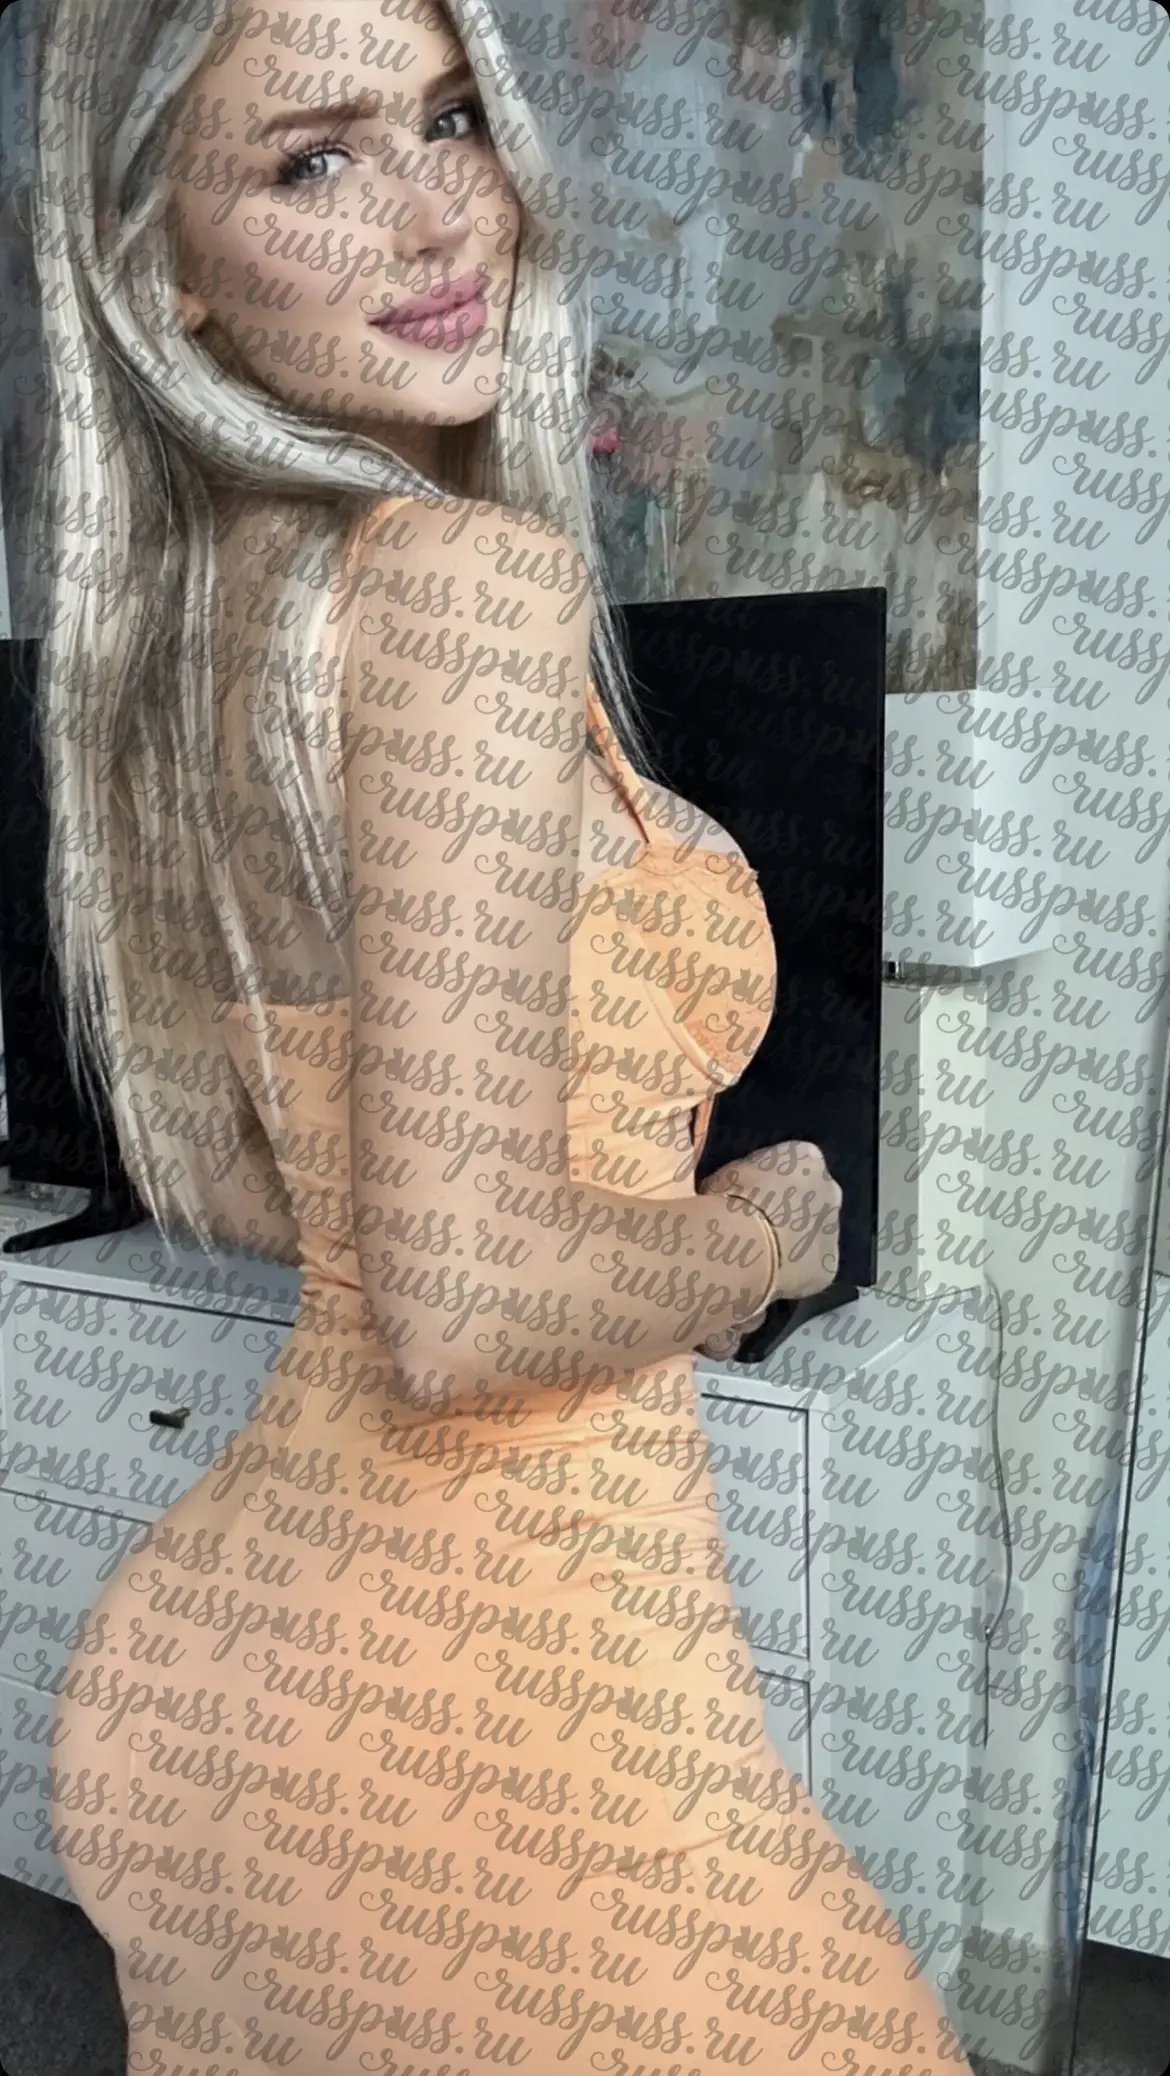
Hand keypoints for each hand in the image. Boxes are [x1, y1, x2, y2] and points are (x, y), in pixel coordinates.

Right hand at [695, 1142, 841, 1358]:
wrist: (746, 1242)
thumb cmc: (731, 1197)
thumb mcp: (730, 1173)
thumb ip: (748, 1178)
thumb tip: (741, 1190)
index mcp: (807, 1156)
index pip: (795, 1164)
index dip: (773, 1181)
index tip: (753, 1195)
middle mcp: (830, 1188)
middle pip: (813, 1197)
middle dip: (793, 1209)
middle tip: (762, 1225)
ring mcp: (833, 1228)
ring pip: (815, 1232)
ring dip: (796, 1240)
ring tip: (763, 1254)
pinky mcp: (829, 1264)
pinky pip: (812, 1264)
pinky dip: (797, 1269)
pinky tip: (772, 1274)